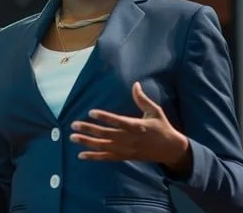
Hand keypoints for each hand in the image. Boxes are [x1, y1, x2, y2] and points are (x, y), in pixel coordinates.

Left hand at [70, 82, 189, 167]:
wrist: (170, 150)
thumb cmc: (162, 127)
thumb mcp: (155, 111)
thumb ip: (142, 99)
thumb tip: (135, 84)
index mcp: (137, 126)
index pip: (118, 121)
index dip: (104, 117)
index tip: (91, 112)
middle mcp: (129, 139)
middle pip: (106, 134)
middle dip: (89, 130)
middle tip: (73, 125)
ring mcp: (126, 150)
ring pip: (103, 147)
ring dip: (87, 142)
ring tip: (73, 137)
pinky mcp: (124, 157)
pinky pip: (107, 157)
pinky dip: (94, 157)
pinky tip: (81, 155)